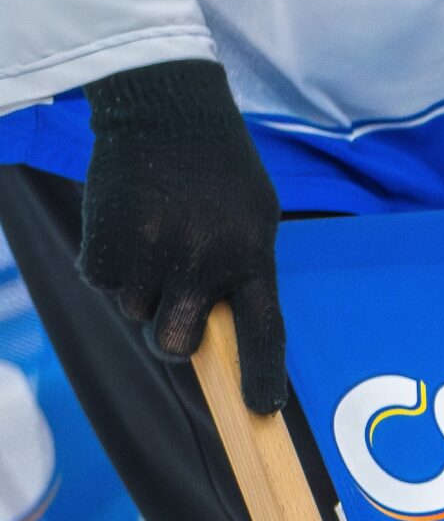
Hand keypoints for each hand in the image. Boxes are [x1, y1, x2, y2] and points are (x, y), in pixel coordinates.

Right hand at [78, 60, 286, 413]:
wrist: (166, 109)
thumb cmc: (219, 170)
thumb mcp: (255, 218)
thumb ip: (245, 271)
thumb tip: (226, 329)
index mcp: (252, 259)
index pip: (263, 334)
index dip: (263, 376)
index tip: (263, 411)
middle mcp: (204, 264)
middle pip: (176, 344)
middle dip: (172, 338)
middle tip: (172, 308)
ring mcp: (152, 254)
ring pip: (135, 312)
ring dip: (140, 289)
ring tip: (153, 239)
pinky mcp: (107, 241)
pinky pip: (103, 284)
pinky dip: (110, 266)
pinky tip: (126, 228)